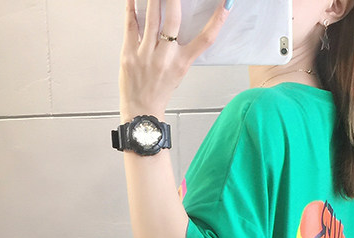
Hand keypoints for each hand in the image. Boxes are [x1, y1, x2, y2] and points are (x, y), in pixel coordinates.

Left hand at [119, 0, 231, 120]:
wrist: (141, 110)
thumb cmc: (160, 92)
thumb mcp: (179, 72)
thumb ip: (181, 50)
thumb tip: (179, 25)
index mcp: (182, 63)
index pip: (205, 39)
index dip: (217, 21)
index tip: (225, 5)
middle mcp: (165, 57)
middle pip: (173, 19)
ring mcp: (146, 55)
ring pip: (151, 17)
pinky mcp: (129, 54)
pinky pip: (130, 25)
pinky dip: (131, 8)